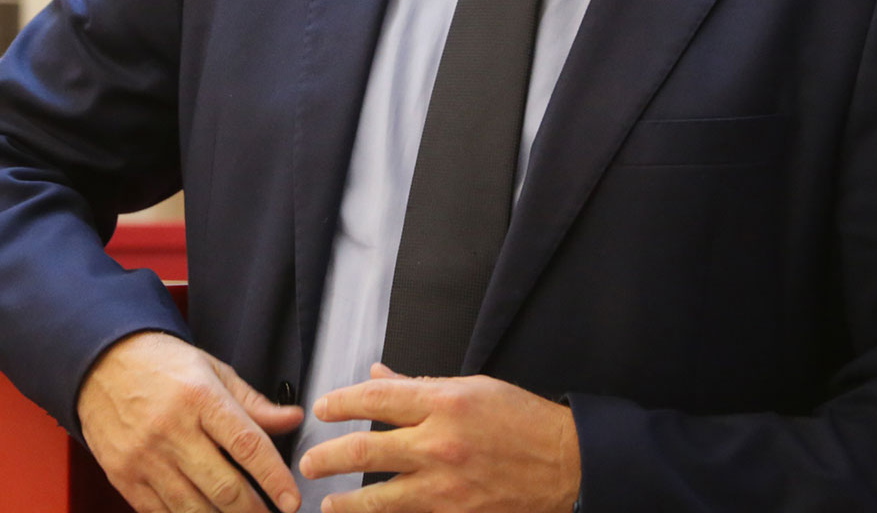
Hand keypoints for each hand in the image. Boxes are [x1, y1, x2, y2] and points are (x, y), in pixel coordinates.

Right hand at [76, 331, 304, 512]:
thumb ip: (253, 402)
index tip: (291, 500)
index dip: (274, 478)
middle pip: (223, 486)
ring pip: (193, 507)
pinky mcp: (124, 476)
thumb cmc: (162, 365)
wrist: (100, 363)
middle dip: (253, 510)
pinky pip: (161, 512)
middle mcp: (172, 429)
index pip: (247, 445)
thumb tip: (292, 419)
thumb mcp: (212, 370)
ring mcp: (145, 456)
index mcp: (200, 397)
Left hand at [298, 364, 580, 511]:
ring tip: (329, 504)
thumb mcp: (473, 388)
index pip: (374, 399)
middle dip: (326, 459)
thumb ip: (420, 386)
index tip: (322, 408)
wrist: (568, 466)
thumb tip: (379, 376)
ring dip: (347, 504)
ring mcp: (446, 488)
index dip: (340, 403)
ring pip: (378, 499)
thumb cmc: (524, 422)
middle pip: (363, 452)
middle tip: (309, 462)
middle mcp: (439, 445)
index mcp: (444, 404)